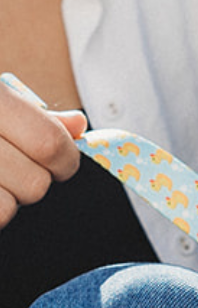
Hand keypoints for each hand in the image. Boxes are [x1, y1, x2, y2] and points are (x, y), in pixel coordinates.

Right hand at [0, 81, 84, 228]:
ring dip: (8, 197)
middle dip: (36, 180)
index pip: (49, 143)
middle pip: (36, 184)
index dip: (66, 159)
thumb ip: (36, 115)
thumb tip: (79, 125)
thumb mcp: (0, 100)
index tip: (63, 162)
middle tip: (17, 167)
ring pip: (10, 207)